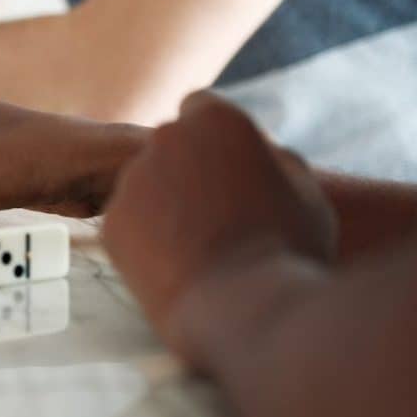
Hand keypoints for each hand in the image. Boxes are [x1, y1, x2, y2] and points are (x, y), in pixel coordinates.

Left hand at [101, 92, 337, 342]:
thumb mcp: (304, 189)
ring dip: (164, 205)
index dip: (213, 138)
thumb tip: (262, 153)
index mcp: (216, 119)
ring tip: (199, 246)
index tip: (223, 165)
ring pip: (145, 186)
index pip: (202, 110)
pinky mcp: (111, 222)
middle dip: (185, 170)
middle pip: (169, 147)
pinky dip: (145, 240)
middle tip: (212, 212)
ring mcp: (132, 180)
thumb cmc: (286, 246)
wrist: (245, 306)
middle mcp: (165, 139)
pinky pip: (129, 225)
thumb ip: (275, 160)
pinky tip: (176, 264)